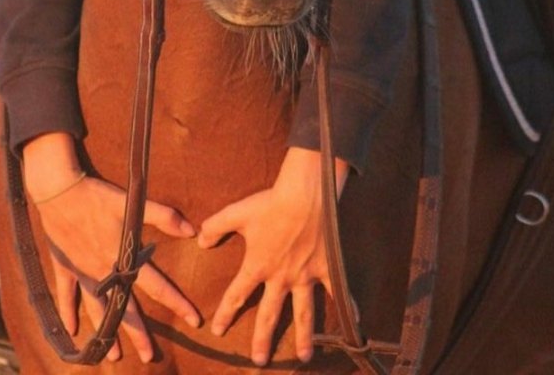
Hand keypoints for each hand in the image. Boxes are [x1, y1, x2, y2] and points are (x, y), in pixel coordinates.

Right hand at [23, 133, 199, 362]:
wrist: (60, 190)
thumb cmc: (98, 195)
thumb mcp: (133, 202)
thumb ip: (164, 216)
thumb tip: (192, 231)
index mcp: (124, 258)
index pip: (158, 287)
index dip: (178, 303)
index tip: (195, 322)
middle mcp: (104, 272)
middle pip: (126, 309)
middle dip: (140, 334)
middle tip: (150, 357)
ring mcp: (82, 273)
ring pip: (97, 310)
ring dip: (105, 332)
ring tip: (113, 355)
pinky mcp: (65, 267)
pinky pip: (66, 296)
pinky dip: (68, 313)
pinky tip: (71, 331)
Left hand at [197, 148, 349, 366]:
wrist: (305, 195)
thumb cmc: (270, 203)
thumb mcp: (236, 212)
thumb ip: (215, 226)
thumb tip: (199, 240)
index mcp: (258, 265)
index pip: (237, 294)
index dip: (226, 313)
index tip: (217, 331)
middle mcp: (281, 277)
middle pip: (270, 314)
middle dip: (262, 339)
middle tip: (259, 361)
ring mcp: (306, 276)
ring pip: (303, 314)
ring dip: (302, 337)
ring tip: (303, 358)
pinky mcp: (326, 268)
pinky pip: (337, 292)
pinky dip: (348, 307)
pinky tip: (354, 324)